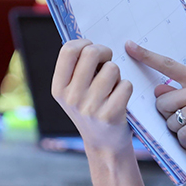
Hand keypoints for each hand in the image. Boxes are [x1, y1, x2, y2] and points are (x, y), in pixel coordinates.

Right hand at [51, 39, 133, 154]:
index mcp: (58, 88)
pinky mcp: (110, 115)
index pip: (68, 50)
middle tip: (107, 61)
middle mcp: (71, 97)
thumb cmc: (91, 108)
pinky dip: (126, 87)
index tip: (91, 49)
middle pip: (91, 53)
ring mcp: (90, 107)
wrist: (103, 144)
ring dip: (116, 74)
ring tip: (112, 86)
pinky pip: (126, 84)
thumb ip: (76, 68)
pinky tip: (120, 98)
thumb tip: (88, 41)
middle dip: (104, 52)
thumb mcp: (74, 91)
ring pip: (112, 68)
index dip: (84, 43)